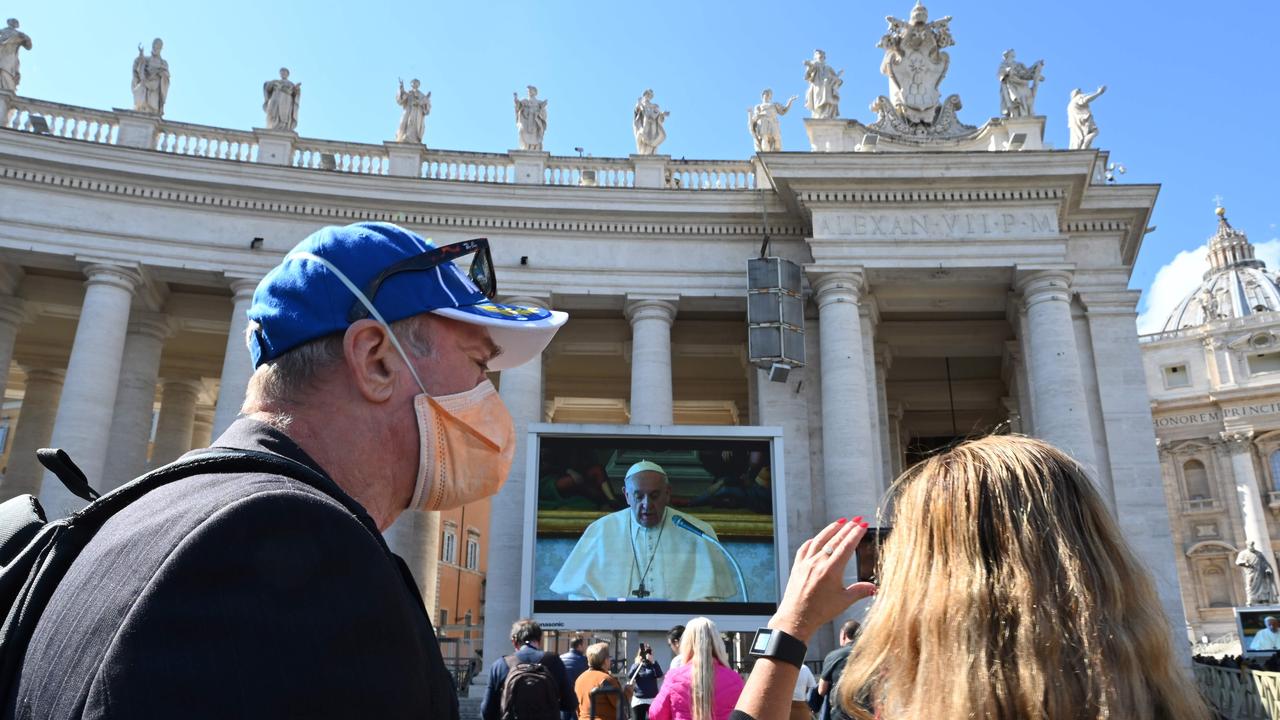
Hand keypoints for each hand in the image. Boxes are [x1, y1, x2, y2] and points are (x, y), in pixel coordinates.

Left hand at [769, 518, 875, 642]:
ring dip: (831, 529)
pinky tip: (816, 538)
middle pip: (835, 540)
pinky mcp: (797, 566)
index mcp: (831, 570)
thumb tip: (874, 587)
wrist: (796, 618)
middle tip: (856, 519)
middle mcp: (818, 563)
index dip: (856, 534)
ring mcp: (806, 563)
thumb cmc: (820, 612)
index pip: (846, 546)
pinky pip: (805, 548)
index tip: (863, 525)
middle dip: (847, 528)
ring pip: (820, 540)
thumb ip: (860, 591)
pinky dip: (813, 541)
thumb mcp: (844, 601)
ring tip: (840, 521)